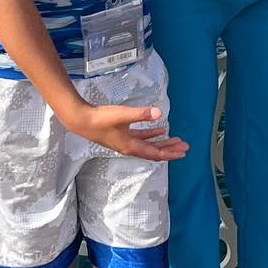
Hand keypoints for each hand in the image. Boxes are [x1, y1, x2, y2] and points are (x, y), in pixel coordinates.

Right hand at [61, 96, 188, 161]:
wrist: (81, 120)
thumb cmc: (101, 119)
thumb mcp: (123, 115)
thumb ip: (142, 114)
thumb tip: (160, 114)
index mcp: (131, 146)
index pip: (155, 153)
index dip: (170, 153)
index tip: (183, 152)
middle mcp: (130, 147)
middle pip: (154, 151)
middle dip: (170, 149)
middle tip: (185, 147)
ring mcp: (125, 141)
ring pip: (149, 144)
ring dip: (162, 142)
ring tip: (176, 139)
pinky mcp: (121, 134)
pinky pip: (141, 137)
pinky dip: (151, 134)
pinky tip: (159, 129)